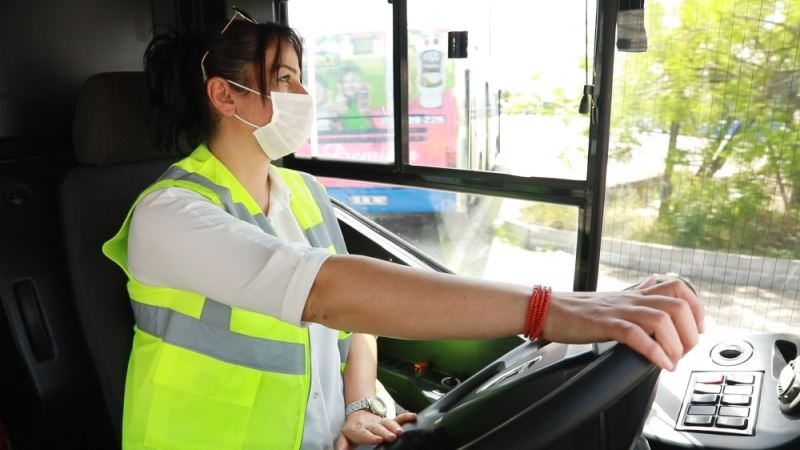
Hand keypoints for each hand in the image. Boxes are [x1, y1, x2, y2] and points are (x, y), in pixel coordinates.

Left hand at [335, 410, 416, 449]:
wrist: (358, 412)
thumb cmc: (352, 429)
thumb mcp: (344, 437)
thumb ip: (342, 446)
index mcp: (359, 430)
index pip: (365, 434)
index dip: (372, 437)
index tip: (378, 439)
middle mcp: (371, 425)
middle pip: (379, 428)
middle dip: (386, 432)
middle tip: (393, 436)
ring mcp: (381, 422)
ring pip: (389, 423)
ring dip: (395, 427)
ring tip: (402, 432)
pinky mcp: (388, 421)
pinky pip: (398, 418)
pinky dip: (406, 417)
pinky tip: (413, 416)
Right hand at [542, 278, 704, 370]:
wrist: (548, 309)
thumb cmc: (578, 310)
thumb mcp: (615, 297)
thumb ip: (638, 292)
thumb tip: (654, 282)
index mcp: (636, 294)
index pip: (678, 287)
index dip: (697, 307)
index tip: (698, 329)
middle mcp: (632, 299)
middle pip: (678, 304)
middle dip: (690, 332)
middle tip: (684, 351)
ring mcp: (619, 310)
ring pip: (662, 318)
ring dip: (675, 344)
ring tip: (672, 361)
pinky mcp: (605, 324)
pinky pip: (636, 334)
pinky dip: (654, 351)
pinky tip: (659, 363)